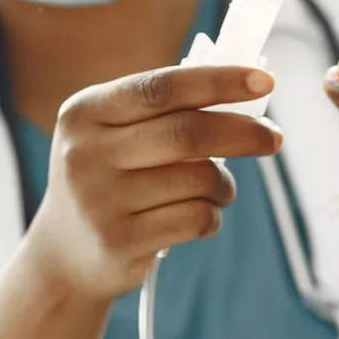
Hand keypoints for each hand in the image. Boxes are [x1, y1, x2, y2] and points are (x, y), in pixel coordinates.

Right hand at [32, 66, 281, 300]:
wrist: (63, 256)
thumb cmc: (110, 181)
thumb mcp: (115, 136)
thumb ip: (167, 112)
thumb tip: (248, 90)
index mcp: (85, 112)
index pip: (162, 88)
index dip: (218, 82)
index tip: (265, 81)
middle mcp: (86, 154)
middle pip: (187, 133)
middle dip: (242, 132)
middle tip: (274, 138)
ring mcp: (100, 201)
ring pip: (199, 179)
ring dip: (224, 184)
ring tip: (217, 190)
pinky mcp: (120, 242)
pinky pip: (196, 218)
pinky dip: (213, 215)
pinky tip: (200, 217)